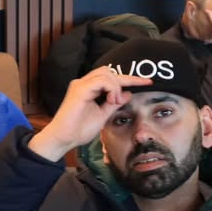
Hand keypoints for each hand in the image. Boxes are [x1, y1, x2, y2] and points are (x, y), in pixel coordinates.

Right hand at [28, 66, 151, 162]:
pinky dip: (110, 88)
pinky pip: (101, 80)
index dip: (131, 79)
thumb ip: (114, 104)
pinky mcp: (79, 89)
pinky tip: (111, 100)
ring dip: (116, 86)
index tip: (148, 82)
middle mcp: (84, 83)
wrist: (63, 139)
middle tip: (130, 94)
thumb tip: (127, 94)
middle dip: (126, 79)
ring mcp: (81, 84)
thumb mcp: (102, 115)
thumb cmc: (78, 130)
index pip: (112, 78)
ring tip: (114, 102)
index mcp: (89, 88)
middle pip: (109, 71)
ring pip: (106, 73)